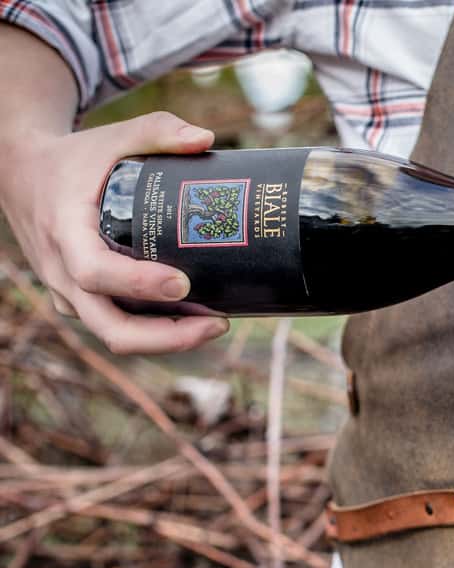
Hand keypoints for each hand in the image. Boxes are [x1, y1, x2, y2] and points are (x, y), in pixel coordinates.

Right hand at [0, 112, 229, 354]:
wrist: (23, 175)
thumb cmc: (74, 159)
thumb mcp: (110, 136)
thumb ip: (157, 130)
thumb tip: (206, 139)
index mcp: (65, 231)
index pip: (95, 272)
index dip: (138, 284)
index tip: (183, 283)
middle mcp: (61, 271)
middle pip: (109, 327)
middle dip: (166, 337)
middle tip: (219, 323)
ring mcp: (68, 292)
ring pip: (113, 335)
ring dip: (167, 340)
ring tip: (216, 324)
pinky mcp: (79, 301)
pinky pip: (114, 326)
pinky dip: (153, 332)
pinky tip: (194, 320)